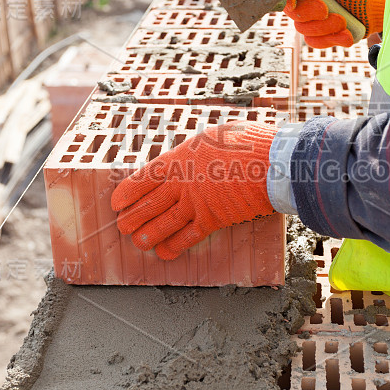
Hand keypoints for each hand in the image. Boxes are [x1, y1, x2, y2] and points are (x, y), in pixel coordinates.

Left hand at [111, 122, 277, 259]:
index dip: (127, 194)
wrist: (271, 161)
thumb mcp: (214, 136)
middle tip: (123, 227)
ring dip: (148, 235)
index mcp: (179, 159)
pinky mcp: (214, 219)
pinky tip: (165, 253)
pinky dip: (175, 246)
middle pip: (148, 204)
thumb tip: (191, 156)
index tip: (118, 203)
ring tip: (138, 243)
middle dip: (133, 218)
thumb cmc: (248, 142)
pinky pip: (189, 236)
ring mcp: (197, 203)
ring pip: (164, 224)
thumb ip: (197, 152)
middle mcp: (182, 183)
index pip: (142, 179)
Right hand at [284, 0, 389, 47]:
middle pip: (292, 13)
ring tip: (344, 20)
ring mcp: (315, 19)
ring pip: (304, 31)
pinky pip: (316, 43)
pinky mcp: (325, 35)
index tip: (293, 2)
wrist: (382, 3)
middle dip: (308, 13)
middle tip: (326, 9)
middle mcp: (307, 0)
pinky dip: (333, 39)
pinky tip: (348, 34)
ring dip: (325, 28)